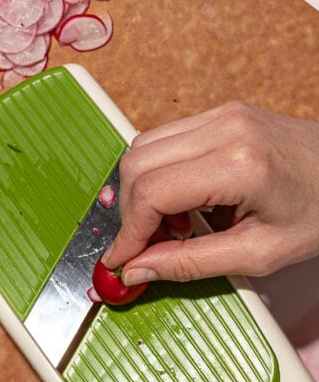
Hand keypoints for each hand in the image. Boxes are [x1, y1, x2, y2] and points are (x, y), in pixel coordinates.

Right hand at [102, 101, 318, 284]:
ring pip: (142, 146)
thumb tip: (138, 269)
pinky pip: (165, 138)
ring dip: (143, 190)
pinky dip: (160, 173)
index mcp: (241, 164)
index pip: (153, 192)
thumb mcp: (261, 253)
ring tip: (176, 224)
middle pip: (137, 163)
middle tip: (150, 245)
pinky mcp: (221, 112)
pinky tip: (186, 200)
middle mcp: (226, 128)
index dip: (129, 231)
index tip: (122, 259)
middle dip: (131, 210)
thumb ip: (191, 263)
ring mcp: (223, 114)